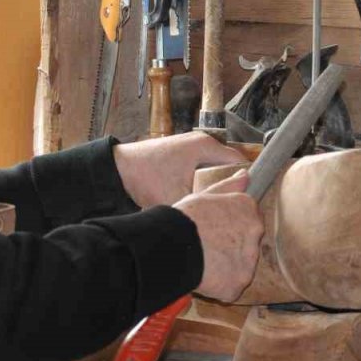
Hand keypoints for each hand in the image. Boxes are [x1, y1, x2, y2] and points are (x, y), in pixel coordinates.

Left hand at [113, 131, 247, 208]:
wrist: (116, 171)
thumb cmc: (145, 179)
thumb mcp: (177, 198)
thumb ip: (203, 205)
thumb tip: (224, 218)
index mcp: (206, 146)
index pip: (239, 163)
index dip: (245, 185)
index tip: (244, 205)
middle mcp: (201, 142)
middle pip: (228, 167)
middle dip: (230, 187)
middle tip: (231, 210)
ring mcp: (190, 147)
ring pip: (214, 169)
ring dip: (215, 185)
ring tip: (218, 207)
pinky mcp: (180, 155)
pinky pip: (202, 169)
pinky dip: (203, 182)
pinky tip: (200, 199)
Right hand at [173, 170, 262, 302]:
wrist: (172, 245)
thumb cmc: (184, 217)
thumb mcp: (204, 194)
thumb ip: (229, 186)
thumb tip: (246, 175)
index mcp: (248, 209)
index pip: (249, 219)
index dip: (230, 227)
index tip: (216, 231)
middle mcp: (254, 233)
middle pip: (247, 244)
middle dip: (232, 248)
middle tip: (208, 248)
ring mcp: (248, 261)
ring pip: (241, 267)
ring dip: (226, 268)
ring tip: (203, 262)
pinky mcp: (237, 284)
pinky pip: (231, 288)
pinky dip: (220, 287)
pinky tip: (203, 278)